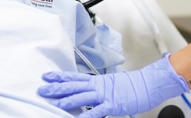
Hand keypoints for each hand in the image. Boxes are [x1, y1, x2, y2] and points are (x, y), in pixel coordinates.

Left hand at [38, 54, 188, 117]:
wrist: (148, 84)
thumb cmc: (132, 86)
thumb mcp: (112, 83)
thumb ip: (99, 88)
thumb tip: (89, 90)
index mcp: (98, 80)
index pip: (74, 77)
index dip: (60, 77)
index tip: (47, 76)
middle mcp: (98, 86)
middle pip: (74, 86)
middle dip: (57, 88)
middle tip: (42, 89)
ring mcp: (105, 95)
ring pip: (82, 97)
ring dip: (67, 100)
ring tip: (54, 103)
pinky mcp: (113, 104)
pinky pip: (97, 111)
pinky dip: (87, 116)